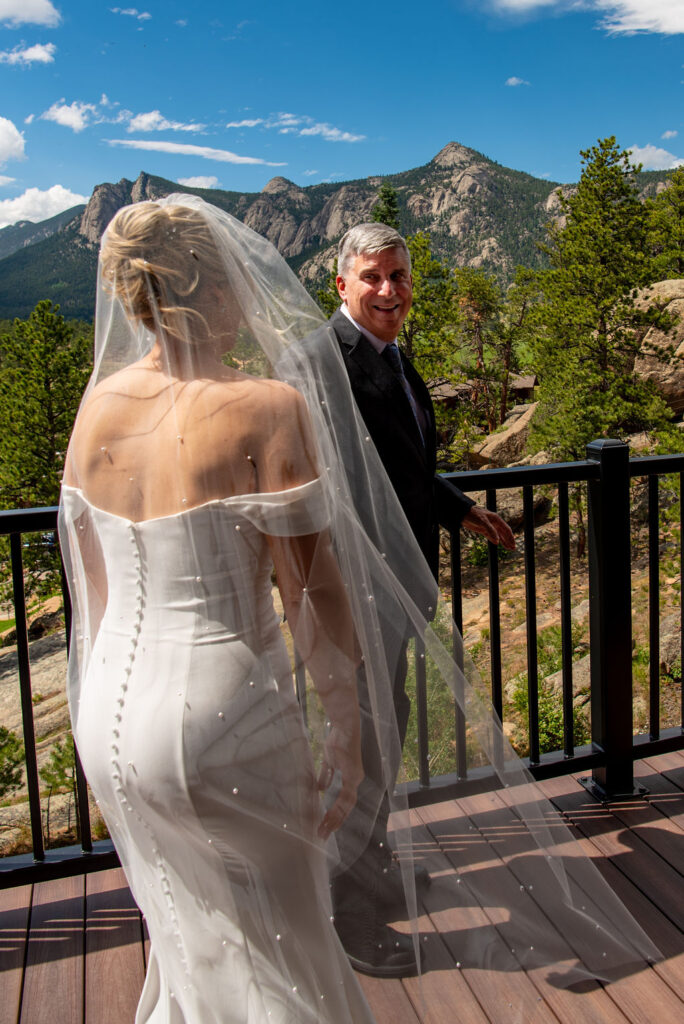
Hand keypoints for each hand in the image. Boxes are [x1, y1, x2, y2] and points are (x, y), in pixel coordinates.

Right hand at [316, 725, 363, 840]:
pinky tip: (328, 816)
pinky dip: (337, 807)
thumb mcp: (329, 762)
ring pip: (346, 806)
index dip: (336, 814)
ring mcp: (355, 779)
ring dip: (334, 819)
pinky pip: (345, 796)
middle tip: (323, 835)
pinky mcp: (353, 775)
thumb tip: (321, 790)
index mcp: (352, 778)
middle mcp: (356, 780)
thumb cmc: (336, 741)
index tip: (326, 825)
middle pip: (346, 808)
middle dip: (334, 822)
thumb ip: (326, 776)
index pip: (345, 801)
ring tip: (323, 829)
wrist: (344, 728)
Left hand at [462, 505, 515, 550]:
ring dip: (503, 541)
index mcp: (496, 519)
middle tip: (513, 548)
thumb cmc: (474, 514)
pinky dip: (495, 540)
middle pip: (504, 533)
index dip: (510, 537)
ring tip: (508, 548)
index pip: (506, 529)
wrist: (463, 513)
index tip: (513, 544)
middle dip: (509, 541)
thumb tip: (498, 542)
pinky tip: (498, 544)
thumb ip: (491, 531)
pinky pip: (491, 536)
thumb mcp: (483, 521)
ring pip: (498, 535)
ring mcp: (489, 527)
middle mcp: (494, 523)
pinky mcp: (483, 530)